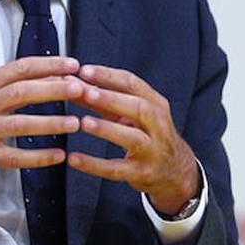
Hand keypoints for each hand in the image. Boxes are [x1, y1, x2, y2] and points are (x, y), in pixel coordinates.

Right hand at [0, 56, 82, 192]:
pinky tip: (57, 156)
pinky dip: (38, 157)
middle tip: (79, 88)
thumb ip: (4, 85)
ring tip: (75, 123)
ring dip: (51, 122)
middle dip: (54, 88)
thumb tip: (44, 75)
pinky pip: (14, 157)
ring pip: (20, 123)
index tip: (72, 64)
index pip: (19, 68)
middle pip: (22, 91)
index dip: (49, 65)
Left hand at [67, 65, 198, 215]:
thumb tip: (69, 83)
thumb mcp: (127, 114)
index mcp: (154, 104)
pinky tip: (74, 158)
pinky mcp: (141, 173)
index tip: (84, 70)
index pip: (132, 83)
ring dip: (107, 129)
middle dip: (111, 98)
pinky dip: (95, 165)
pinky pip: (117, 170)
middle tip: (86, 92)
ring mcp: (152, 151)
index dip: (108, 76)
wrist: (174, 171)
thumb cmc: (145, 134)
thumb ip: (99, 99)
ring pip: (132, 138)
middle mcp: (158, 125)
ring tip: (83, 122)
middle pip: (138, 108)